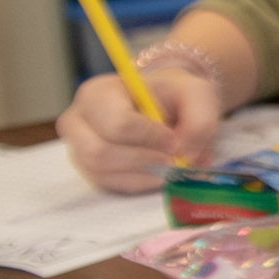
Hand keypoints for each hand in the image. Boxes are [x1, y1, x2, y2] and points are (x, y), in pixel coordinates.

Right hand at [57, 67, 219, 191]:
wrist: (162, 106)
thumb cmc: (172, 97)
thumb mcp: (195, 95)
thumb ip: (200, 119)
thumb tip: (185, 153)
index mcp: (98, 93)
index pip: (116, 123)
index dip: (148, 137)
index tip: (174, 140)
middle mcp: (78, 121)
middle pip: (100, 151)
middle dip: (143, 159)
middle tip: (173, 160)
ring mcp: (79, 148)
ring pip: (101, 171)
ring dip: (141, 174)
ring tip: (168, 167)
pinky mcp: (89, 170)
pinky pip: (108, 184)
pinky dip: (138, 183)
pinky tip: (157, 174)